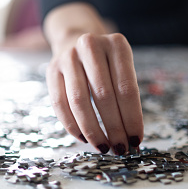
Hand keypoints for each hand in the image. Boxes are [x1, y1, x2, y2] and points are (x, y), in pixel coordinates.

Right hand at [46, 32, 143, 154]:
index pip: (127, 88)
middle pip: (104, 95)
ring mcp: (68, 57)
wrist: (74, 40)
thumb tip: (130, 137)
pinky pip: (59, 103)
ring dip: (92, 130)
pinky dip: (72, 125)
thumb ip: (126, 98)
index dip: (132, 118)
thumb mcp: (122, 69)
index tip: (136, 140)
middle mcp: (91, 46)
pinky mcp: (51, 70)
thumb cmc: (106, 64)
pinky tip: (83, 138)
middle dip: (114, 127)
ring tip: (102, 147)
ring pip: (79, 101)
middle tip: (120, 148)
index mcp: (116, 44)